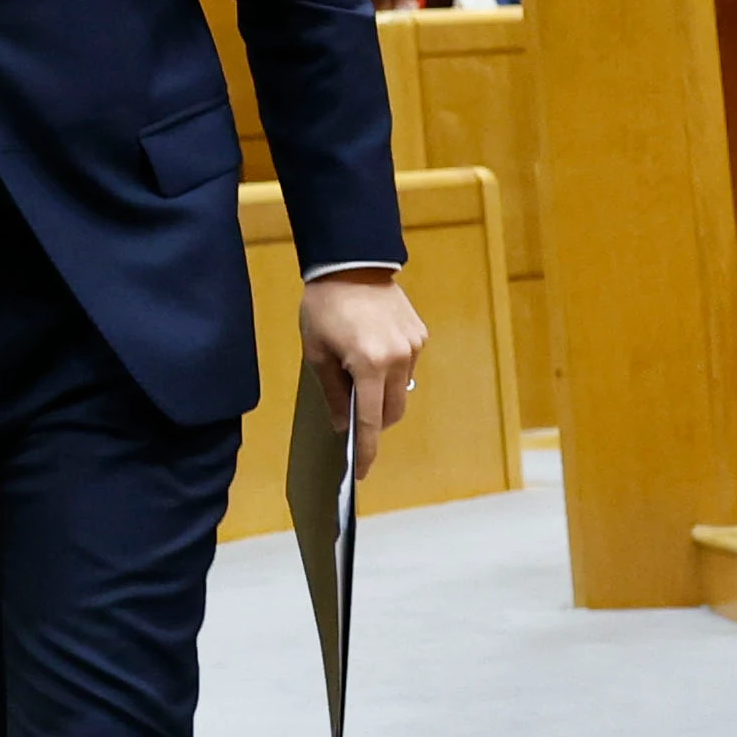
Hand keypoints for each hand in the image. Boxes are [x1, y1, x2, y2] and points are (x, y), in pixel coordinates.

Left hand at [300, 273, 428, 479]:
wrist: (350, 263)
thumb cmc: (324, 308)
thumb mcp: (317, 353)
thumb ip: (333, 393)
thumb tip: (344, 425)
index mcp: (369, 365)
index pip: (370, 421)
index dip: (367, 450)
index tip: (362, 473)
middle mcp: (399, 358)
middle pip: (392, 411)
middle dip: (374, 421)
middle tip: (352, 415)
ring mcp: (413, 346)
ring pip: (402, 390)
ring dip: (383, 394)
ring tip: (358, 376)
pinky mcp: (420, 335)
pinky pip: (407, 367)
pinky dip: (391, 371)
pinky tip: (371, 352)